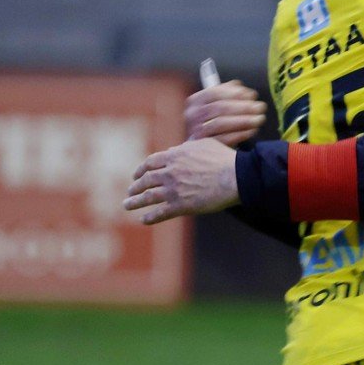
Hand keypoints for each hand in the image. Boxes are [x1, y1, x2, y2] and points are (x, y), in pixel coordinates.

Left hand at [123, 138, 239, 223]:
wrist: (236, 177)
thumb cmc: (224, 159)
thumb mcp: (203, 144)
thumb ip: (186, 147)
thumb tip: (176, 149)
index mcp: (174, 156)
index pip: (150, 163)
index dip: (140, 169)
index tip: (136, 175)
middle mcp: (170, 173)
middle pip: (145, 180)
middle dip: (135, 187)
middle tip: (129, 192)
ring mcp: (173, 190)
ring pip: (147, 197)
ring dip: (135, 202)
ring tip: (127, 205)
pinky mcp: (181, 206)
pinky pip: (160, 213)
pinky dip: (149, 217)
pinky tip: (143, 220)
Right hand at [184, 80, 267, 145]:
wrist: (201, 148)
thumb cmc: (213, 121)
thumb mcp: (217, 104)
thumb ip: (228, 93)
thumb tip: (245, 90)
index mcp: (195, 101)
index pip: (214, 92)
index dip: (234, 93)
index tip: (251, 95)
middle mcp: (192, 115)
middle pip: (219, 107)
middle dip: (243, 106)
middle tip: (260, 107)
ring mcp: (196, 131)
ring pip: (220, 123)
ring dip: (243, 120)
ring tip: (259, 119)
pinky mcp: (204, 146)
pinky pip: (223, 139)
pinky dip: (240, 134)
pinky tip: (252, 131)